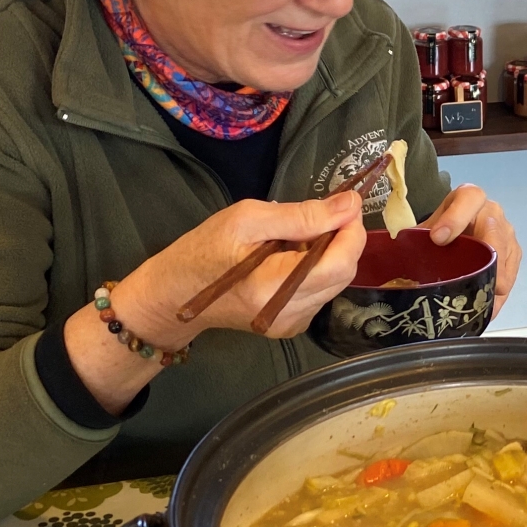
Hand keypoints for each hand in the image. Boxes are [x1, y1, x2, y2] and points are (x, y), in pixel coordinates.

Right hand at [63, 193, 365, 413]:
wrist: (175, 296)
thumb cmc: (202, 251)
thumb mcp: (246, 220)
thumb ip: (301, 215)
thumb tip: (348, 204)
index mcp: (273, 288)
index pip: (340, 264)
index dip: (351, 230)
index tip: (346, 201)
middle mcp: (290, 313)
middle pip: (343, 273)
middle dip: (342, 238)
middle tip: (322, 212)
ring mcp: (293, 323)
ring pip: (335, 282)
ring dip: (328, 252)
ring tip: (296, 235)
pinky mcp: (292, 325)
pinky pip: (320, 291)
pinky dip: (315, 268)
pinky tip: (290, 256)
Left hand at [422, 184, 520, 314]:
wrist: (455, 235)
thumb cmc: (437, 233)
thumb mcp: (424, 232)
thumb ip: (413, 240)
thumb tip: (393, 258)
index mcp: (467, 198)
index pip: (469, 198)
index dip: (456, 217)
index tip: (437, 238)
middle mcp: (491, 212)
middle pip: (494, 230)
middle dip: (485, 255)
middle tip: (473, 280)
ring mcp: (506, 232)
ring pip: (505, 254)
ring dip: (495, 279)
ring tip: (481, 303)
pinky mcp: (513, 253)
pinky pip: (511, 274)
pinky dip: (499, 293)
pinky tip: (487, 308)